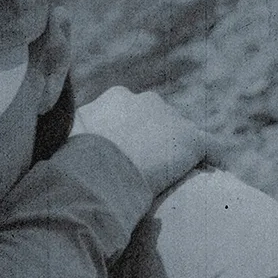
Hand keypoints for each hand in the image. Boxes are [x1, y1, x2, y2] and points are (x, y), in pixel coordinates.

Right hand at [74, 87, 211, 204]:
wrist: (96, 173)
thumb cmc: (72, 163)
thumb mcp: (64, 140)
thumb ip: (73, 135)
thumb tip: (60, 143)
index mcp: (115, 98)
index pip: (130, 113)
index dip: (130, 136)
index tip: (127, 158)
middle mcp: (146, 100)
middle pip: (159, 119)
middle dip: (157, 141)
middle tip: (152, 171)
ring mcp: (171, 118)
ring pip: (184, 133)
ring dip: (182, 153)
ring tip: (184, 179)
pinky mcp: (193, 140)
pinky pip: (213, 148)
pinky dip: (215, 160)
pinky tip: (216, 176)